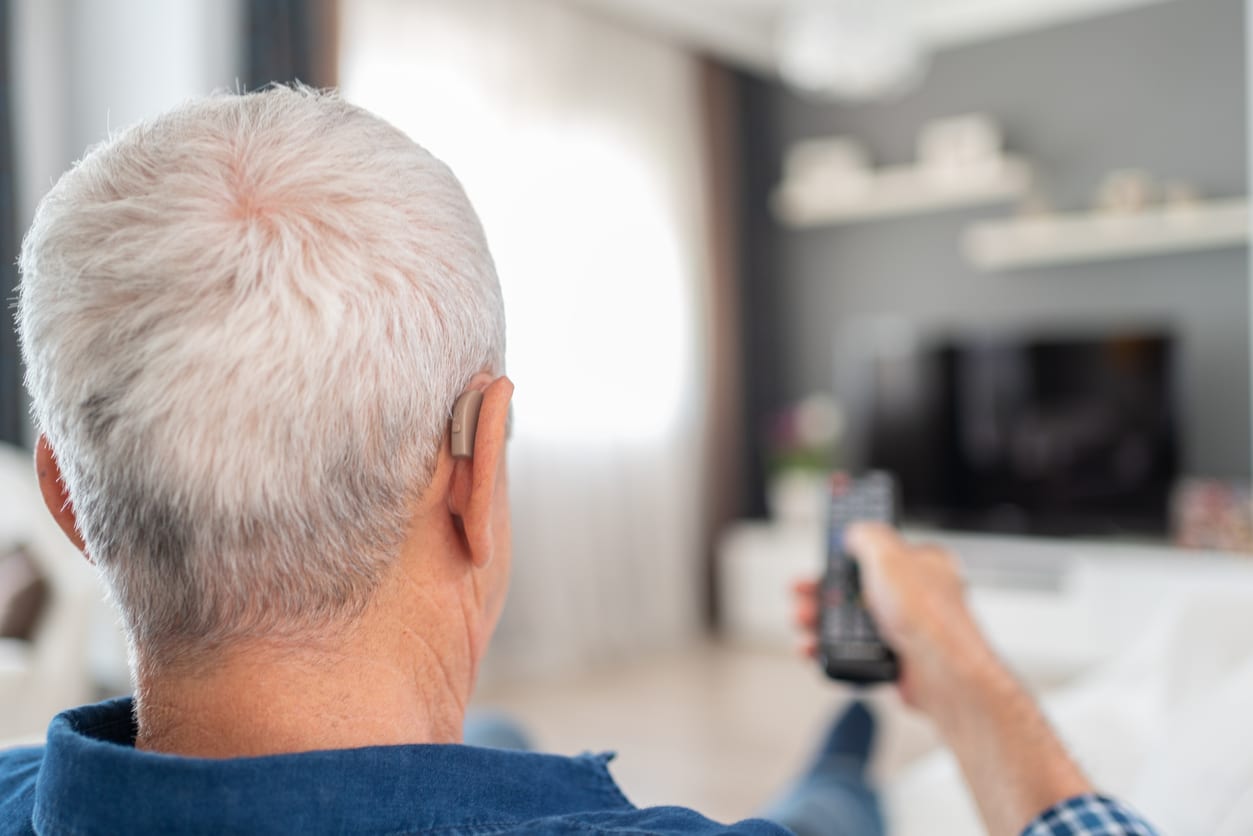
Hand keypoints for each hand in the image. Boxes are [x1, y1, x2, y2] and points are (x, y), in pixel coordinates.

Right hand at [792, 523, 997, 717]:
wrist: (944, 674)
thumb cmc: (930, 616)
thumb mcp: (890, 556)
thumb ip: (868, 536)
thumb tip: (854, 532)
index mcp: (919, 566)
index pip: (878, 551)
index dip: (848, 551)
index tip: (826, 552)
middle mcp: (911, 597)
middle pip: (854, 588)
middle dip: (822, 591)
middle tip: (803, 592)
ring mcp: (900, 630)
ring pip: (848, 623)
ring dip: (819, 622)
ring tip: (803, 620)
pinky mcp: (891, 660)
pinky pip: (850, 653)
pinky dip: (828, 651)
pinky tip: (814, 647)